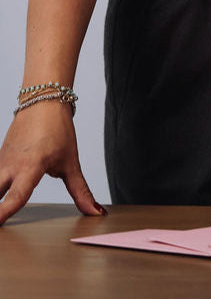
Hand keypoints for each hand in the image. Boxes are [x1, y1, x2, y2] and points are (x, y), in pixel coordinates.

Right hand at [0, 104, 103, 225]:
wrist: (43, 103)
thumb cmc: (58, 131)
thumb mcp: (71, 162)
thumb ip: (80, 190)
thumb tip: (96, 212)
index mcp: (31, 167)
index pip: (17, 195)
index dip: (4, 213)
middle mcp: (11, 167)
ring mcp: (1, 163)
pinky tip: (0, 193)